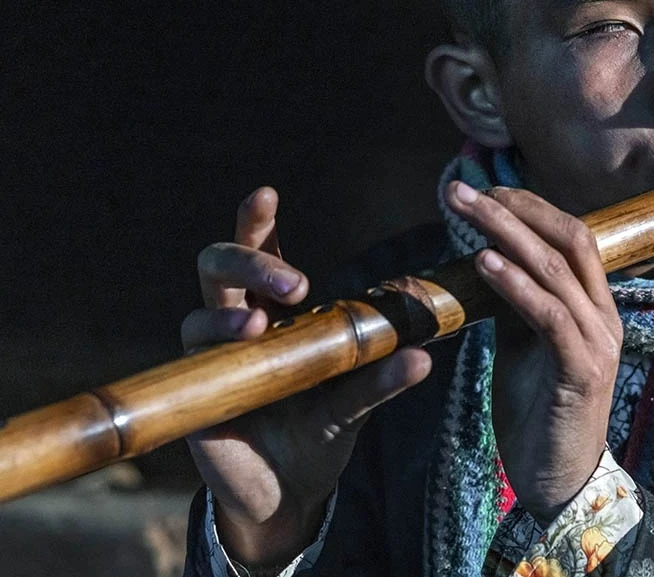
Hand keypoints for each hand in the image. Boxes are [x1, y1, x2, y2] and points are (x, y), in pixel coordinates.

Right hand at [182, 187, 431, 564]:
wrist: (288, 493)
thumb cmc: (319, 432)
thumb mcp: (355, 402)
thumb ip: (380, 378)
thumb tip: (424, 356)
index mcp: (276, 312)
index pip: (260, 253)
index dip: (256, 222)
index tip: (266, 194)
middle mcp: (237, 324)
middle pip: (221, 266)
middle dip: (249, 258)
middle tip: (293, 282)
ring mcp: (211, 357)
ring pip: (201, 310)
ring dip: (230, 311)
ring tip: (259, 325)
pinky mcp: (195, 395)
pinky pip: (195, 362)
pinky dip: (217, 349)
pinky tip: (240, 346)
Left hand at [444, 181, 621, 524]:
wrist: (558, 481)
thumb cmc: (538, 411)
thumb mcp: (523, 344)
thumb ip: (517, 303)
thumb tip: (487, 256)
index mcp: (595, 307)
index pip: (573, 238)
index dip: (531, 208)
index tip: (486, 189)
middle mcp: (604, 317)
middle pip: (569, 240)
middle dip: (517, 209)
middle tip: (466, 189)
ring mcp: (597, 344)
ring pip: (556, 271)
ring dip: (508, 235)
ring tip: (468, 211)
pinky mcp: (580, 373)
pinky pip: (549, 316)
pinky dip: (515, 285)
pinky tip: (484, 262)